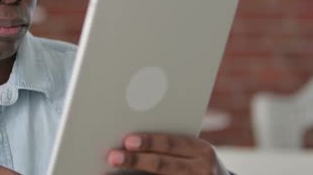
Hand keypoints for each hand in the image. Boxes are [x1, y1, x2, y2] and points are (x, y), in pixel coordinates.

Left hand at [107, 133, 227, 174]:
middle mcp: (202, 169)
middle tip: (112, 156)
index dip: (149, 141)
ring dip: (134, 174)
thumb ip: (168, 145)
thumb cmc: (195, 161)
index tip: (127, 140)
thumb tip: (129, 140)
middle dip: (135, 160)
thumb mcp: (192, 151)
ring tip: (111, 171)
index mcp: (201, 150)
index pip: (171, 144)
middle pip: (162, 164)